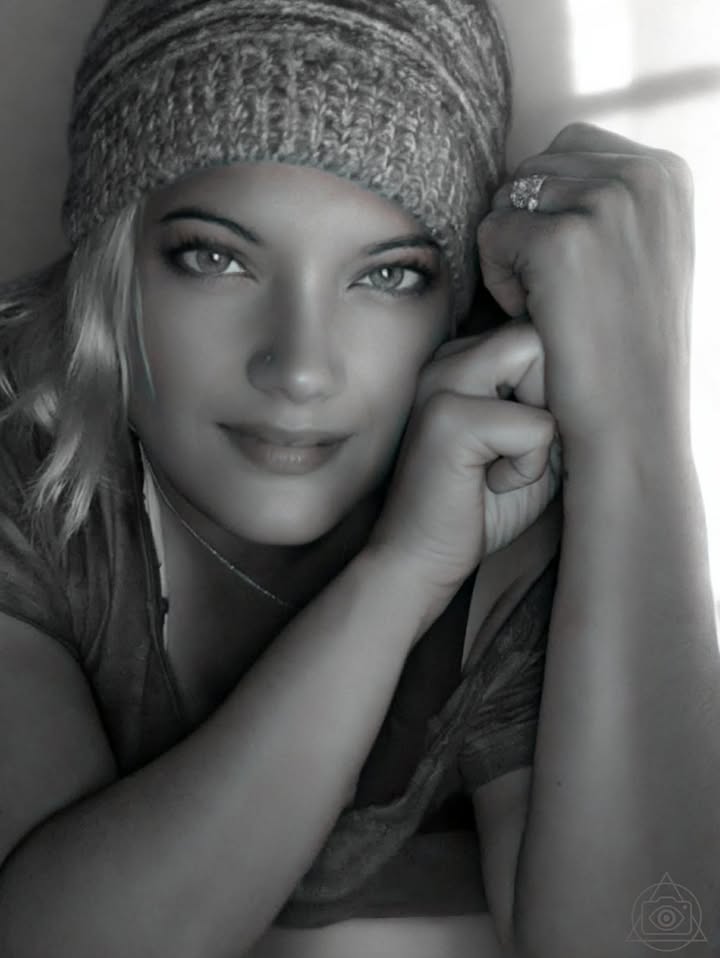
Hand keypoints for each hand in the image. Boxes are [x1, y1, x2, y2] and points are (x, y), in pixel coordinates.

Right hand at [368, 319, 562, 595]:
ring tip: (504, 462)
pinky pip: (537, 426)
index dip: (554, 384)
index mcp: (461, 359)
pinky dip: (528, 466)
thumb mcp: (532, 444)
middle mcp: (447, 358)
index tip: (524, 438)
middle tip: (516, 450)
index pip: (538, 331)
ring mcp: (443, 381)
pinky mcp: (449, 418)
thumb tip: (598, 368)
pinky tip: (490, 484)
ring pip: (539, 358)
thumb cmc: (479, 507)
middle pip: (541, 336)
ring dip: (541, 426)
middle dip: (552, 397)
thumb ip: (554, 400)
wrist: (419, 558)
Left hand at [477, 123, 693, 453]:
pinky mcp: (563, 240)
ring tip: (547, 303)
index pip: (569, 149)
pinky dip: (499, 279)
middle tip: (555, 291)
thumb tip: (550, 170)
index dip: (550, 210)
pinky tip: (532, 315)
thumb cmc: (627, 347)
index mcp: (667, 173)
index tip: (572, 270)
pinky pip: (491, 234)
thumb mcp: (644, 253)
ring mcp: (606, 203)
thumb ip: (613, 203)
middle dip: (527, 226)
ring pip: (508, 199)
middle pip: (533, 168)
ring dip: (512, 252)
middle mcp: (644, 175)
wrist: (631, 418)